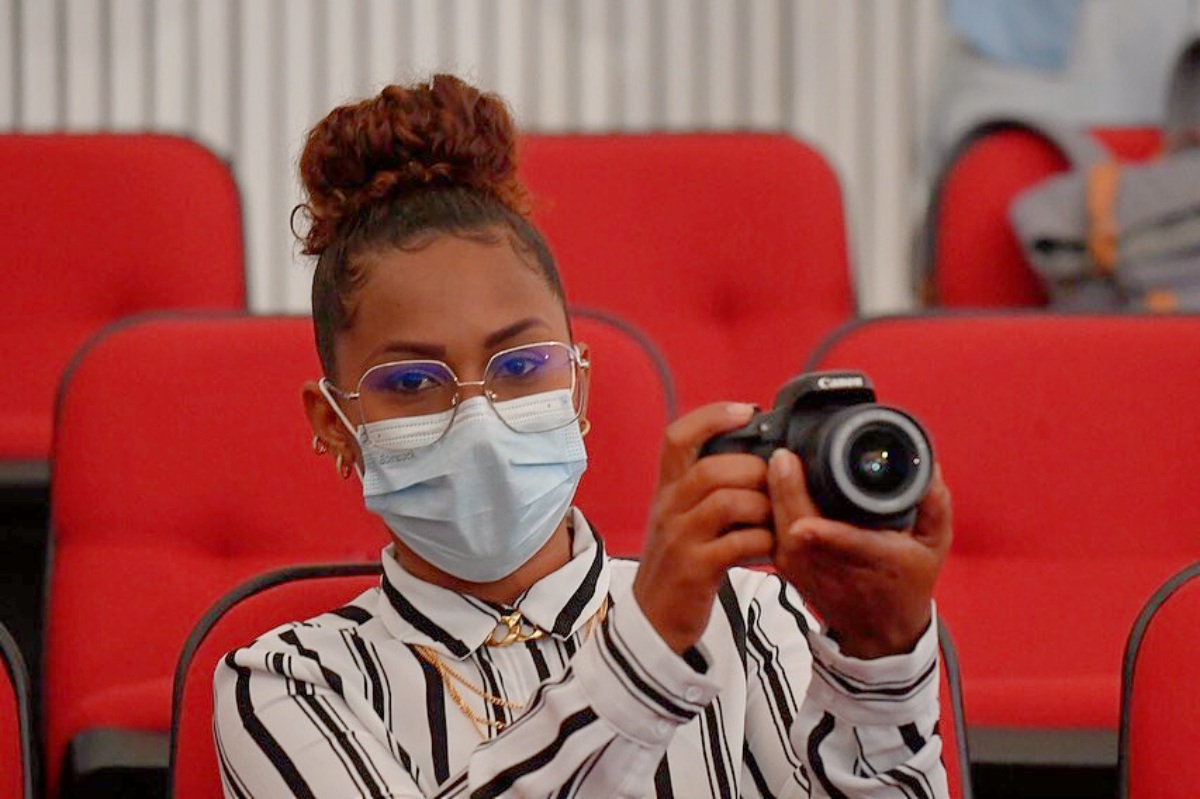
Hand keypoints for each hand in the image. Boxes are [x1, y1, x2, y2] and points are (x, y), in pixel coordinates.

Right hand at [633, 403, 776, 653]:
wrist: (653, 620)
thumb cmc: (679, 563)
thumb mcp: (683, 518)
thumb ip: (709, 489)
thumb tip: (761, 458)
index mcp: (667, 489)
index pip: (677, 437)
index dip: (712, 416)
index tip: (748, 410)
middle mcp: (668, 508)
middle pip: (712, 468)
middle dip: (754, 470)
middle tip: (777, 484)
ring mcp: (679, 538)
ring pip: (727, 502)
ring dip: (763, 506)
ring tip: (776, 518)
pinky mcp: (694, 569)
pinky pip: (739, 543)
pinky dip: (764, 542)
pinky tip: (771, 548)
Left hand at [767, 449, 950, 658]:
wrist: (880, 631)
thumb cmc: (908, 582)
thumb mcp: (933, 546)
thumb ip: (934, 506)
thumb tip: (929, 467)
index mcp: (877, 561)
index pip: (850, 546)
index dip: (827, 535)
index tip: (805, 525)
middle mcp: (835, 568)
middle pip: (803, 531)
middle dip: (789, 494)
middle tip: (784, 457)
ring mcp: (806, 569)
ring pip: (780, 531)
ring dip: (775, 496)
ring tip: (777, 461)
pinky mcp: (788, 567)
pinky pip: (771, 531)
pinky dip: (769, 506)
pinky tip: (770, 480)